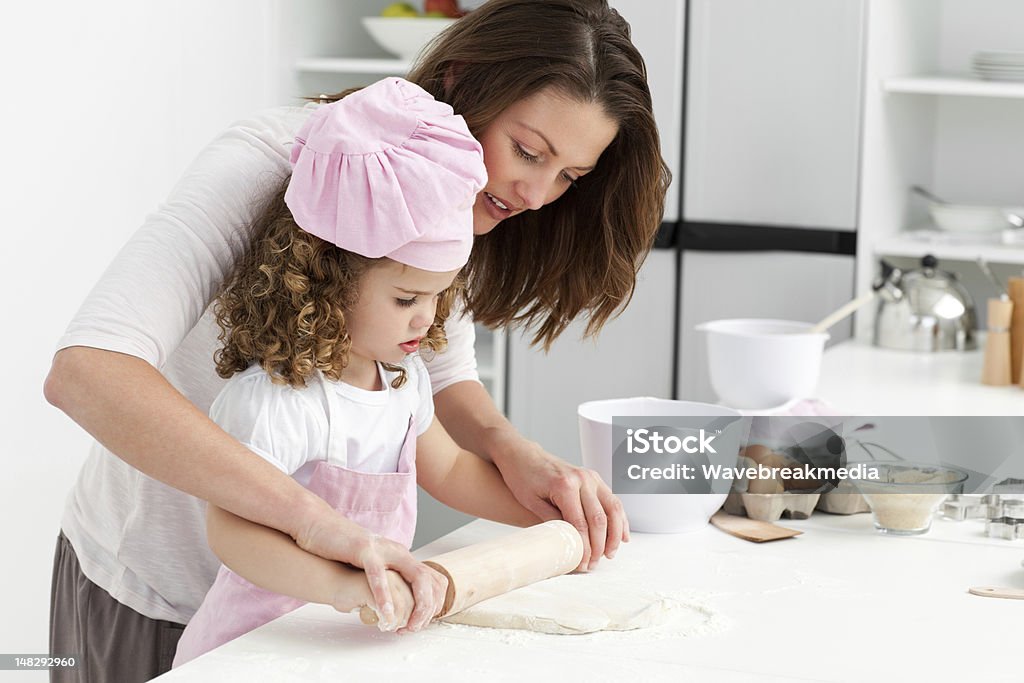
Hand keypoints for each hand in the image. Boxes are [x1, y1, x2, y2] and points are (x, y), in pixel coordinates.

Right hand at [297, 512, 446, 630]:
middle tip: (415, 628)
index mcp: (401, 557)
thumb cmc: (341, 552)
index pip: (432, 579)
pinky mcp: (364, 550)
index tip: (422, 623)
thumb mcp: (372, 568)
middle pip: (428, 580)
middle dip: (428, 608)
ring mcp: (383, 550)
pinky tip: (386, 613)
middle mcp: (398, 552)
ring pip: (415, 576)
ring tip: (406, 626)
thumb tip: (393, 610)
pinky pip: (379, 576)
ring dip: (416, 605)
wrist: (319, 527)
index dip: (433, 603)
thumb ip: (385, 583)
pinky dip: (385, 597)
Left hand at [490, 434, 628, 570]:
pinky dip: (620, 519)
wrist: (523, 455)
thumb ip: (552, 522)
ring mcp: (591, 477)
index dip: (584, 548)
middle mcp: (582, 479)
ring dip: (615, 535)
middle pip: (599, 519)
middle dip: (599, 546)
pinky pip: (613, 501)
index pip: (580, 524)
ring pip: (613, 509)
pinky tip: (622, 536)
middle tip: (593, 564)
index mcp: (565, 485)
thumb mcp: (531, 503)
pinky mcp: (594, 478)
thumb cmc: (523, 477)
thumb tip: (569, 546)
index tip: (583, 564)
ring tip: (609, 554)